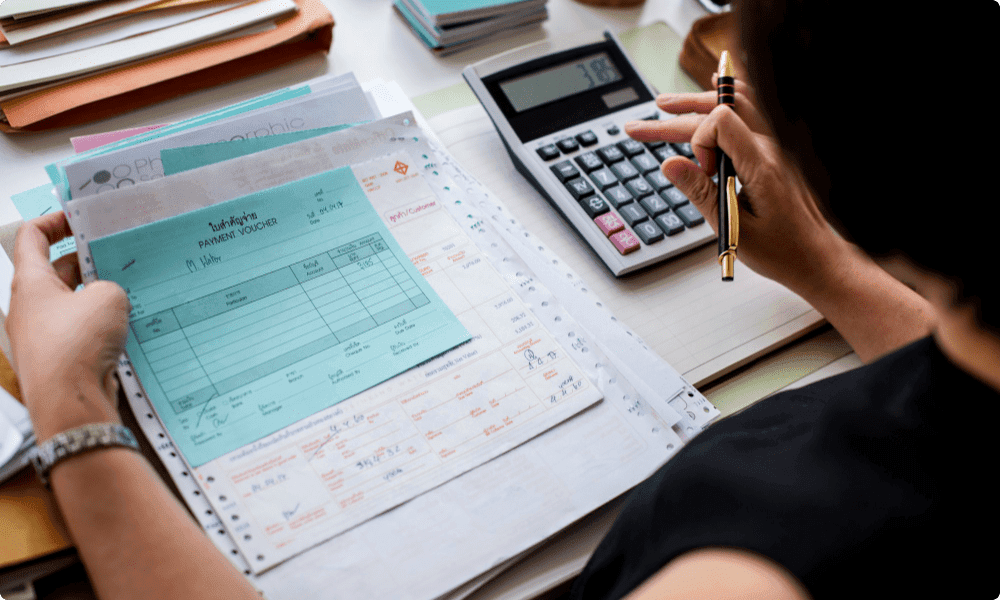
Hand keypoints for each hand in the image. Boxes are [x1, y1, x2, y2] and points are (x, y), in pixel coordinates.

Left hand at [5, 212, 130, 439]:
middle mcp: (29, 307)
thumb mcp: (108, 298)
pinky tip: (126, 325)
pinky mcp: (59, 359)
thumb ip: (109, 286)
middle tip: (117, 255)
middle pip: (55, 271)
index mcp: (30, 283)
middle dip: (87, 261)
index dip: (56, 220)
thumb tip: (108, 297)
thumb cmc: (78, 346)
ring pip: (71, 302)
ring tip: (129, 290)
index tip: (81, 218)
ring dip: (97, 295)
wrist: (72, 405)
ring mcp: (42, 335)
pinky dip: (100, 323)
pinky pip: (80, 331)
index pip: (32, 236)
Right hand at [625, 82, 851, 296]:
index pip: (721, 121)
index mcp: (763, 165)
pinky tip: (716, 85)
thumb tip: (670, 164)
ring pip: (737, 104)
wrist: (818, 258)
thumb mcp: (734, 229)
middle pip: (721, 109)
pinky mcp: (776, 152)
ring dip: (698, 102)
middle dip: (677, 116)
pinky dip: (730, 97)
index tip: (701, 173)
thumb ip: (701, 193)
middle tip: (639, 128)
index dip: (698, 142)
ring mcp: (777, 146)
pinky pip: (753, 110)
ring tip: (666, 105)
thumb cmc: (783, 251)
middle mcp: (773, 147)